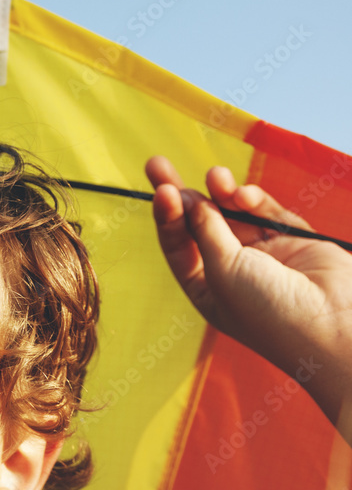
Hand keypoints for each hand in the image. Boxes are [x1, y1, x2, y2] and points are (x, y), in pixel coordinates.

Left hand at [145, 156, 351, 439]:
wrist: (332, 323)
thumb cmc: (269, 311)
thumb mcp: (224, 271)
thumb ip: (207, 232)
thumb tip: (189, 201)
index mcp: (207, 290)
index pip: (179, 247)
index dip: (167, 218)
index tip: (162, 191)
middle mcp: (231, 272)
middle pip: (198, 226)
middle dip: (180, 196)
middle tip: (156, 165)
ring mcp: (263, 256)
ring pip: (234, 214)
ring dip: (220, 193)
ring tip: (215, 176)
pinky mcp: (294, 241)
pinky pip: (268, 214)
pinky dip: (254, 201)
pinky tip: (242, 193)